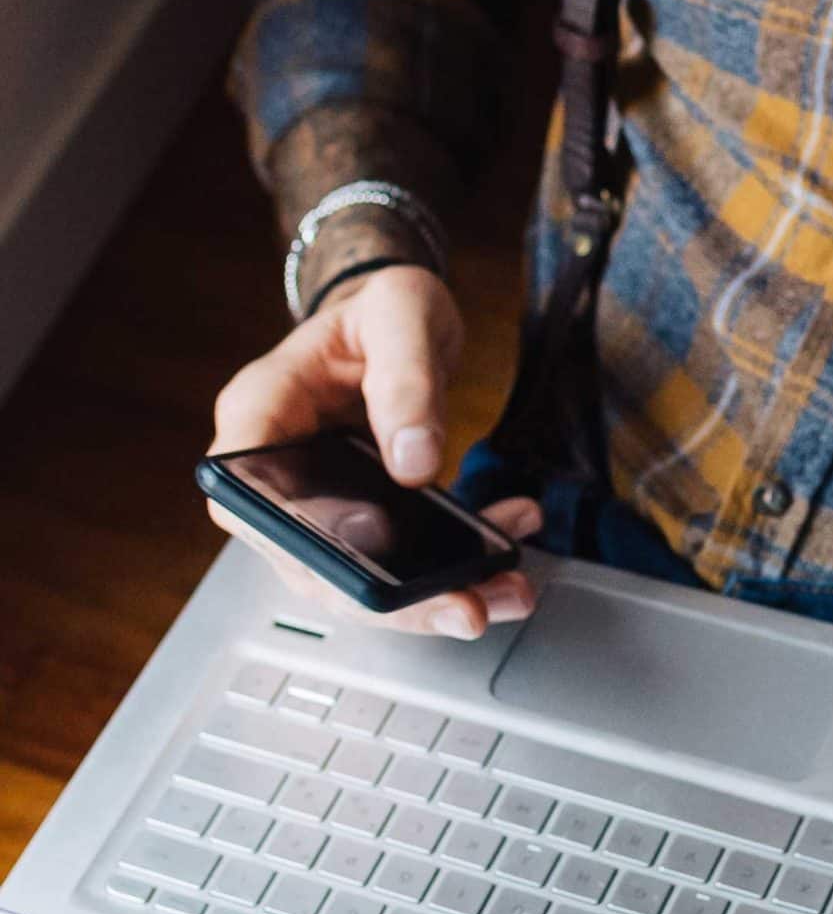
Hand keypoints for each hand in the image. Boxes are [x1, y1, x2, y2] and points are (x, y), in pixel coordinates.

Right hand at [208, 264, 539, 637]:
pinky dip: (462, 558)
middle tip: (464, 610)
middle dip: (392, 599)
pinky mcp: (369, 511)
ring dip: (436, 594)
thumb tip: (414, 462)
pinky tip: (509, 537)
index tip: (366, 568)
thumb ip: (407, 381)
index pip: (244, 499)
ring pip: (364, 571)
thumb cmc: (383, 304)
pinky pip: (406, 553)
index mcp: (261, 413)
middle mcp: (280, 467)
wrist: (403, 310)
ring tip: (505, 592)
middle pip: (312, 561)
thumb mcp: (402, 315)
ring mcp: (323, 496)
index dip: (296, 547)